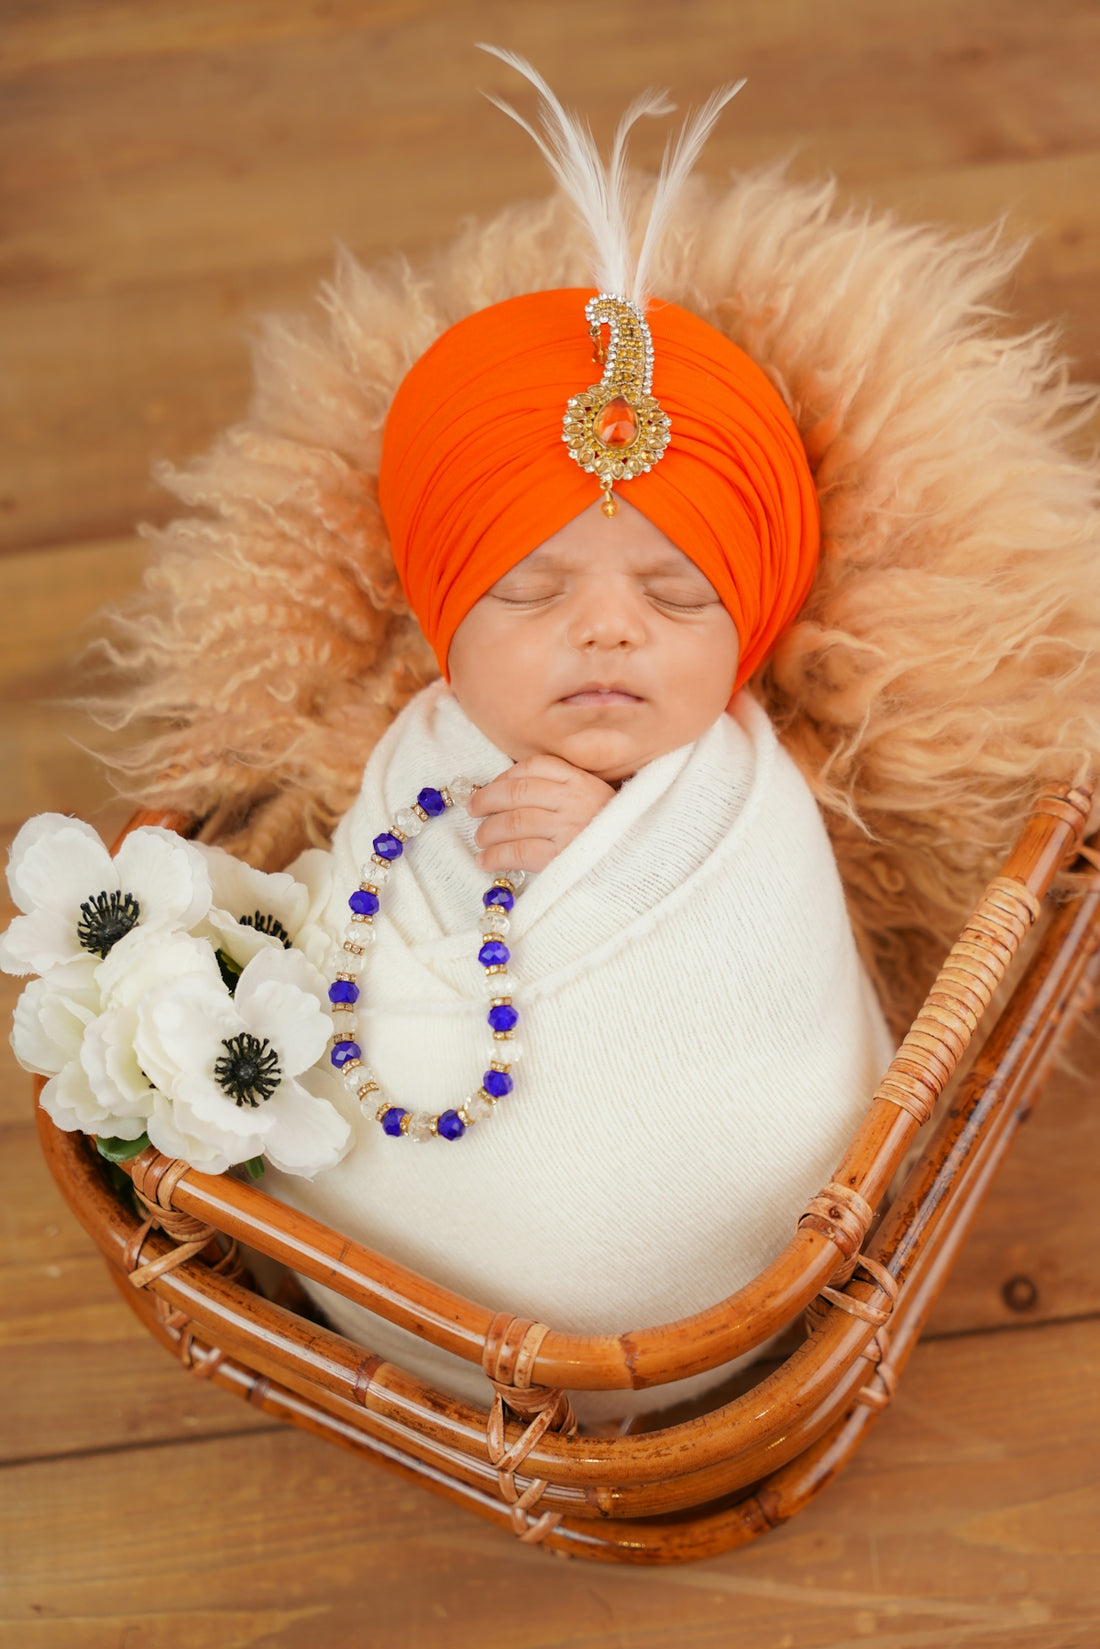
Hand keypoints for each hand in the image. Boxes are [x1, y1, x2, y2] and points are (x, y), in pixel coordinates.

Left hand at [467, 754, 615, 873]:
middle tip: (474, 809)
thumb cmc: (617, 835)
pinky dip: (496, 856)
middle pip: (518, 792)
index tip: (494, 785)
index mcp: (584, 781)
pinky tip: (486, 861)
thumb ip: (569, 792)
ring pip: (514, 822)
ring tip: (480, 838)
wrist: (644, 866)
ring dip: (489, 831)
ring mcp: (568, 828)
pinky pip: (518, 852)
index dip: (508, 775)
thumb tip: (520, 790)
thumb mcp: (601, 801)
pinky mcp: (562, 858)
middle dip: (488, 799)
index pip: (537, 766)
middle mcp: (575, 800)